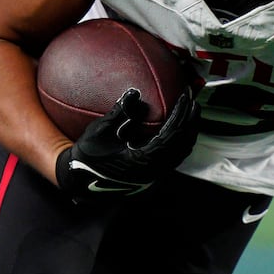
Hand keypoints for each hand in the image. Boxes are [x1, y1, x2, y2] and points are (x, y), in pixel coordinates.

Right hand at [54, 87, 196, 199]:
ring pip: (180, 153)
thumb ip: (119, 112)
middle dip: (191, 123)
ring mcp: (154, 177)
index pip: (171, 136)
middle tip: (194, 102)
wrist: (79, 181)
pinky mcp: (152, 176)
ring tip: (190, 113)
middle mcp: (153, 172)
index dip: (181, 115)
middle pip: (182, 145)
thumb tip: (135, 93)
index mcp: (143, 162)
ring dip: (187, 132)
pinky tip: (176, 128)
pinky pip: (173, 157)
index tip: (186, 98)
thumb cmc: (87, 157)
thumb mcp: (100, 132)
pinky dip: (178, 141)